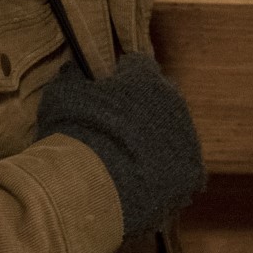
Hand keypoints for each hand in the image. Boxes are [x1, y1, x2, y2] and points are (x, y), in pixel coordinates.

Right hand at [37, 53, 204, 237]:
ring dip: (154, 142)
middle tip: (116, 130)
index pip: (138, 65)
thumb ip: (72, 77)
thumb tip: (73, 69)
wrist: (96, 187)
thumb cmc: (76, 133)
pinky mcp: (191, 174)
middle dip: (142, 110)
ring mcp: (187, 138)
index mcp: (146, 77)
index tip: (105, 91)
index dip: (120, 78)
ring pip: (172, 134)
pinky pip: (179, 169)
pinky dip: (162, 174)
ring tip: (125, 162)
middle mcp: (174, 101)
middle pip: (161, 98)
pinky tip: (139, 185)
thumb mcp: (62, 96)